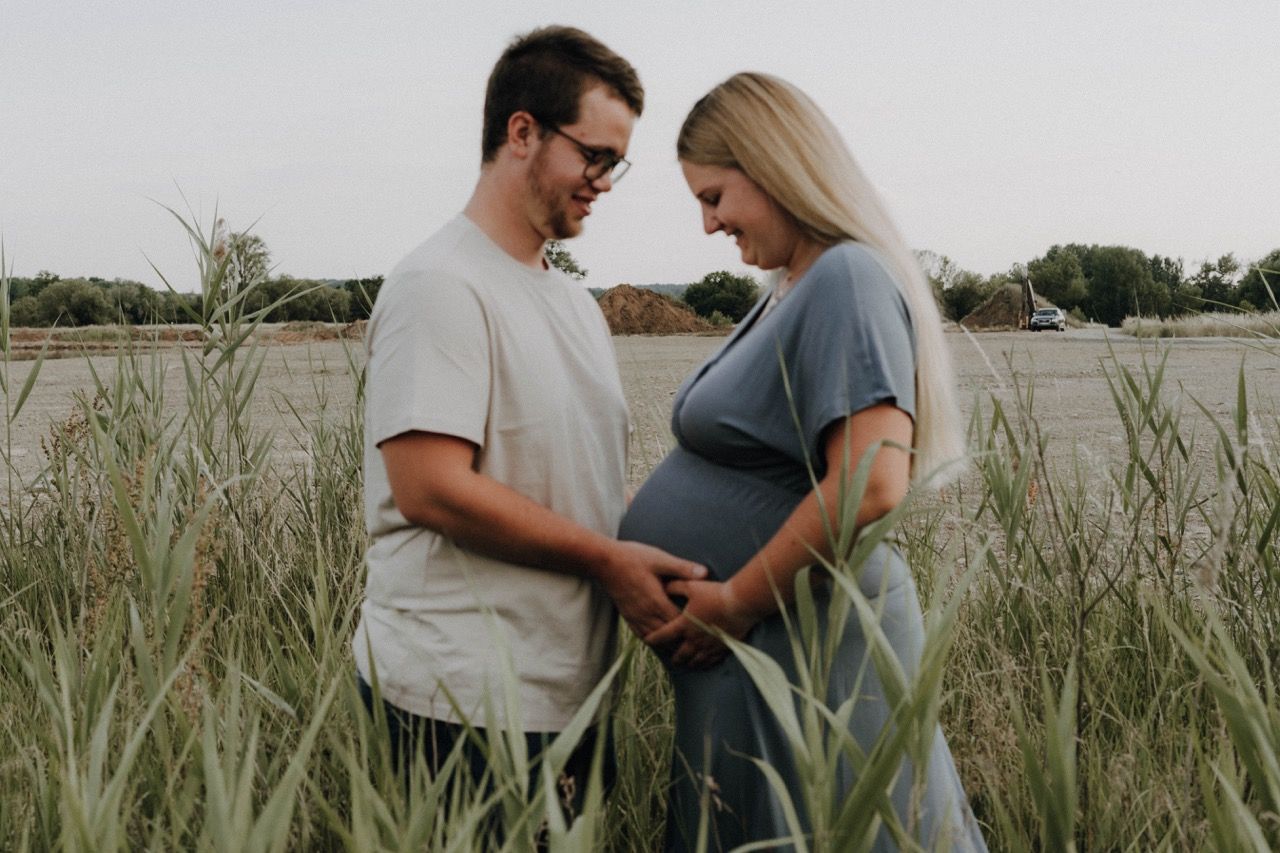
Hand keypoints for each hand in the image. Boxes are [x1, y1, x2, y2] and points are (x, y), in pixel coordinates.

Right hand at [600, 541, 706, 638]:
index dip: (692, 627)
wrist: (604, 562)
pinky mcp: (628, 616)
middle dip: (681, 638)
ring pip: (654, 639)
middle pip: (667, 636)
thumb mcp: (660, 559)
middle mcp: (646, 614)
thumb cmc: (632, 558)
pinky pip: (642, 635)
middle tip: (696, 639)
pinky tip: (660, 637)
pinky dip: (653, 639)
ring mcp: (635, 617)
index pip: (678, 623)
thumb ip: (682, 568)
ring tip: (681, 642)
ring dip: (667, 642)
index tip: (704, 626)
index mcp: (657, 601)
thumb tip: (705, 573)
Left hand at [644, 580, 759, 669]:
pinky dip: (705, 663)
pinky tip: (705, 663)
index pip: (663, 636)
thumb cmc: (715, 594)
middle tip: (671, 658)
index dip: (653, 639)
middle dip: (674, 657)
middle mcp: (694, 639)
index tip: (647, 641)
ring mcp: (709, 646)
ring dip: (689, 662)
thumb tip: (665, 585)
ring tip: (687, 664)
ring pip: (695, 661)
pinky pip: (711, 661)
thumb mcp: (692, 586)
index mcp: (684, 625)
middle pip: (680, 654)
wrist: (740, 604)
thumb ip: (676, 586)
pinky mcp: (723, 648)